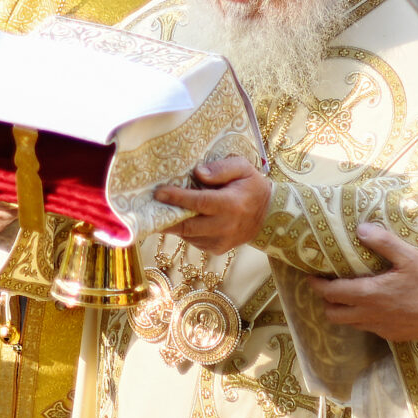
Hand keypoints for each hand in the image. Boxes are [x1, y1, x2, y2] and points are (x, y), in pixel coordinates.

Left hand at [155, 157, 271, 254]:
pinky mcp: (217, 249)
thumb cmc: (252, 186)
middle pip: (188, 225)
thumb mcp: (243, 168)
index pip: (199, 202)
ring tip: (160, 212)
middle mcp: (226, 226)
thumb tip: (197, 172)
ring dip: (173, 225)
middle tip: (148, 209)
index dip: (177, 198)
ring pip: (189, 235)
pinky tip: (180, 219)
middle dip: (166, 218)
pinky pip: (194, 241)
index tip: (159, 193)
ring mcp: (221, 241)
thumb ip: (221, 168)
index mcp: (231, 204)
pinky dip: (185, 231)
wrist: (269, 215)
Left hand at [310, 224, 417, 341]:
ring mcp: (379, 328)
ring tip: (349, 296)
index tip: (311, 276)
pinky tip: (374, 306)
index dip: (317, 285)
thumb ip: (383, 242)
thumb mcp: (408, 257)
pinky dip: (362, 318)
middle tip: (330, 286)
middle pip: (333, 314)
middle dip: (326, 301)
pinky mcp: (391, 335)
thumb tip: (360, 229)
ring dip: (344, 310)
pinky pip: (367, 328)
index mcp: (368, 294)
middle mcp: (368, 314)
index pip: (331, 293)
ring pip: (349, 323)